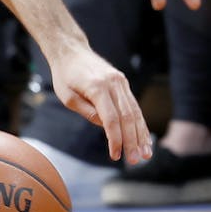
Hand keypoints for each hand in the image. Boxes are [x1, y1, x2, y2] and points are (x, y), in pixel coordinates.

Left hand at [44, 38, 152, 164]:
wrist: (71, 50)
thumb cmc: (64, 75)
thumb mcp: (67, 96)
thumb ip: (87, 111)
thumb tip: (106, 127)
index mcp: (97, 87)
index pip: (111, 118)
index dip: (115, 139)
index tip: (115, 155)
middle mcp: (113, 84)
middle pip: (127, 117)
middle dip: (132, 141)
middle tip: (134, 161)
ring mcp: (120, 82)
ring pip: (135, 112)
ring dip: (141, 134)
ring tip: (145, 154)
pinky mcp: (123, 83)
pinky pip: (134, 105)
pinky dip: (140, 122)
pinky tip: (144, 137)